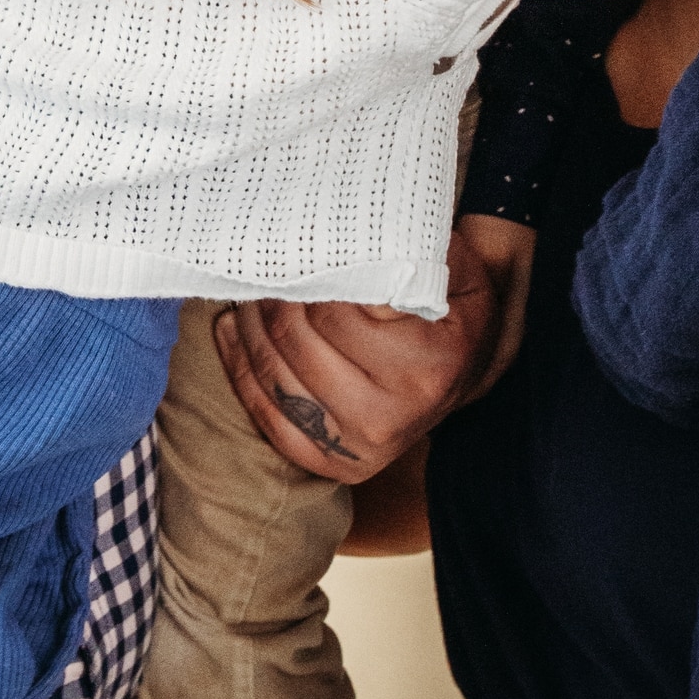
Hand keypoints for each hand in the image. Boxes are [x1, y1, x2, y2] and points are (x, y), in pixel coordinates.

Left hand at [214, 220, 510, 481]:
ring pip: (274, 377)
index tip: (294, 249)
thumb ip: (408, 249)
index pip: (333, 312)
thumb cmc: (451, 310)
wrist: (465, 371)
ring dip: (249, 328)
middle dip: (270, 297)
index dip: (304, 275)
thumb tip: (347, 233)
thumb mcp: (451, 271)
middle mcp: (390, 417)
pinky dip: (242, 370)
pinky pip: (269, 418)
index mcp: (424, 368)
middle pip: (295, 342)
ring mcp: (358, 447)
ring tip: (247, 292)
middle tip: (262, 264)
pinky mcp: (333, 464)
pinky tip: (234, 332)